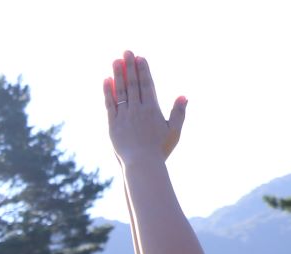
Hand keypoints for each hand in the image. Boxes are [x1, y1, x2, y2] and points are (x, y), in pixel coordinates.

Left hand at [105, 50, 186, 166]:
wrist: (142, 165)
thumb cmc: (160, 150)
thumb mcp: (174, 131)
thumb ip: (179, 113)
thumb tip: (184, 96)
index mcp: (152, 109)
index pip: (147, 85)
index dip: (143, 70)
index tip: (140, 58)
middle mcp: (138, 110)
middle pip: (133, 84)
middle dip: (130, 67)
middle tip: (127, 51)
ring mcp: (125, 117)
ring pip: (121, 91)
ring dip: (118, 75)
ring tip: (116, 60)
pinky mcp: (113, 125)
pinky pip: (110, 105)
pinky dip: (108, 92)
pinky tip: (106, 80)